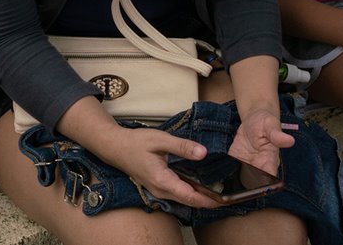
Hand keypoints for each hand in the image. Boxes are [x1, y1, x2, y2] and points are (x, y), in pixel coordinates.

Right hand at [92, 126, 223, 209]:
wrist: (115, 148)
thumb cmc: (136, 143)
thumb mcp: (160, 140)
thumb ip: (182, 147)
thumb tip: (203, 152)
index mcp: (162, 180)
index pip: (189, 196)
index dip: (208, 200)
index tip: (223, 201)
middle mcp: (160, 190)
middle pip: (188, 201)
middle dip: (207, 202)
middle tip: (226, 199)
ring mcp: (158, 190)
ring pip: (183, 199)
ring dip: (199, 199)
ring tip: (217, 195)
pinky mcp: (157, 187)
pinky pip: (177, 195)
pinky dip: (190, 194)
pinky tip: (200, 188)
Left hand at [228, 108, 293, 178]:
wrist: (253, 120)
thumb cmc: (265, 123)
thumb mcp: (270, 125)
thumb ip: (277, 135)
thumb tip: (290, 141)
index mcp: (270, 160)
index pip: (270, 177)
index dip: (265, 184)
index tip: (259, 186)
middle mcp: (259, 166)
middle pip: (254, 182)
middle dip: (248, 184)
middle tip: (241, 179)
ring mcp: (246, 165)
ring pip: (241, 178)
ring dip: (236, 179)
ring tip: (231, 174)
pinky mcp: (236, 162)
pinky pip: (230, 170)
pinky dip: (225, 171)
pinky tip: (222, 170)